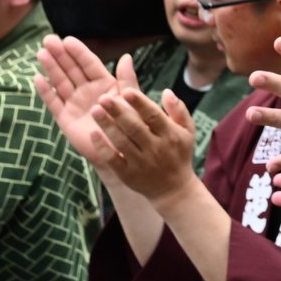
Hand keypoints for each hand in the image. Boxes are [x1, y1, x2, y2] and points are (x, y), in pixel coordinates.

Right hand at [36, 37, 138, 169]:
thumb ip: (127, 79)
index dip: (78, 52)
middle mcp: (87, 91)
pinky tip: (38, 79)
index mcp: (103, 83)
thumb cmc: (129, 125)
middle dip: (60, 55)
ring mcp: (75, 103)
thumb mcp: (130, 100)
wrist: (120, 151)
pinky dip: (46, 92)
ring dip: (51, 68)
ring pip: (60, 82)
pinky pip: (54, 102)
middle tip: (48, 40)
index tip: (67, 40)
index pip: (89, 64)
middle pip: (71, 69)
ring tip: (41, 53)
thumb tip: (126, 56)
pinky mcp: (65, 118)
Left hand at [91, 84, 199, 200]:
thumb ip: (179, 110)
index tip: (126, 91)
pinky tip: (93, 134)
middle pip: (134, 127)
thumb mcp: (188, 131)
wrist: (174, 190)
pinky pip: (113, 160)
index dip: (139, 103)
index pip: (153, 116)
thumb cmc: (179, 154)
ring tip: (95, 111)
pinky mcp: (128, 174)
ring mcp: (141, 162)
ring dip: (107, 126)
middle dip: (118, 112)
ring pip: (121, 142)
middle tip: (103, 98)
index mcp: (170, 134)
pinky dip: (102, 147)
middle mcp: (155, 148)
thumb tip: (167, 91)